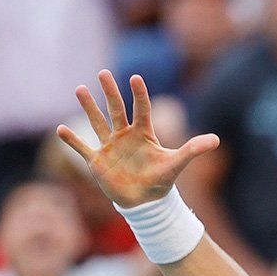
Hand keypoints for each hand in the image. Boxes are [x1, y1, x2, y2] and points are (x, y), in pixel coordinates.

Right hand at [57, 70, 218, 208]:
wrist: (145, 202)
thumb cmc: (161, 181)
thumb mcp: (177, 164)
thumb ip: (193, 150)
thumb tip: (217, 140)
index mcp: (144, 134)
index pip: (142, 110)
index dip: (139, 95)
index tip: (136, 78)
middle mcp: (125, 136)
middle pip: (117, 110)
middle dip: (110, 92)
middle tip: (103, 73)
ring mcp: (110, 147)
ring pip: (98, 122)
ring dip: (89, 107)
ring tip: (80, 89)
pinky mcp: (98, 161)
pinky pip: (82, 148)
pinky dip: (72, 141)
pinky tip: (60, 129)